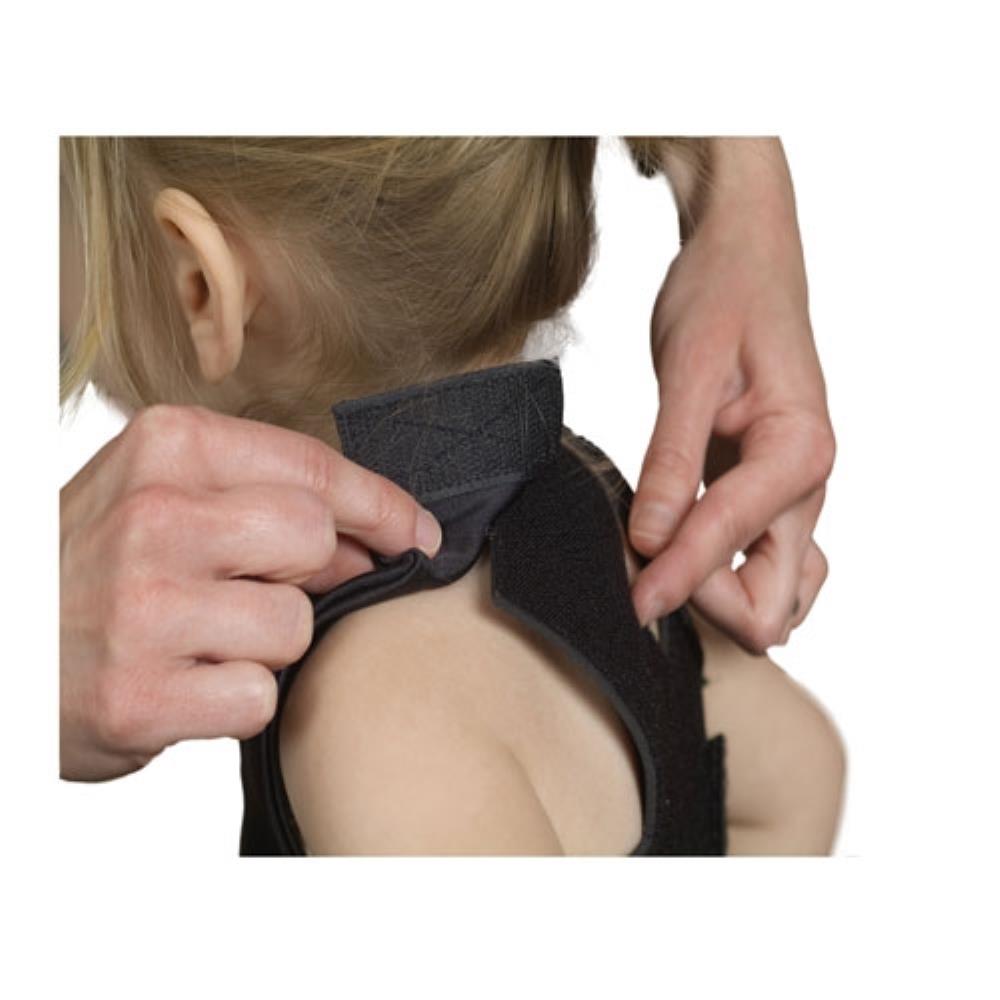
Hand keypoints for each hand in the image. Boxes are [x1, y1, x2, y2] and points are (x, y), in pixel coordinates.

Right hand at [60, 404, 441, 781]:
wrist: (6, 644)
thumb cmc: (91, 566)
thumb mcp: (157, 491)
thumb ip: (260, 496)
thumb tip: (375, 541)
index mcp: (166, 449)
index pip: (312, 469)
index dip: (381, 505)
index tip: (416, 533)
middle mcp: (155, 518)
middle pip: (316, 540)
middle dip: (313, 573)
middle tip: (264, 589)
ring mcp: (145, 608)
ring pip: (295, 626)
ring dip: (268, 645)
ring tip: (204, 640)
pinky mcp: (140, 694)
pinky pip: (259, 698)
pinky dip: (237, 701)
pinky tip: (186, 685)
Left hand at [628, 142, 834, 652]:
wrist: (743, 255)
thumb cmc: (721, 296)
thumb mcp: (689, 372)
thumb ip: (673, 460)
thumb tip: (651, 541)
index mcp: (798, 452)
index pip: (731, 545)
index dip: (675, 580)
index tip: (629, 603)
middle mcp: (808, 483)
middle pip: (772, 600)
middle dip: (707, 603)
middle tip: (640, 580)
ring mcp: (794, 491)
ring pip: (776, 592)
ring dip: (718, 598)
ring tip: (656, 572)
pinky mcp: (770, 488)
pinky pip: (762, 561)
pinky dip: (725, 576)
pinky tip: (681, 561)